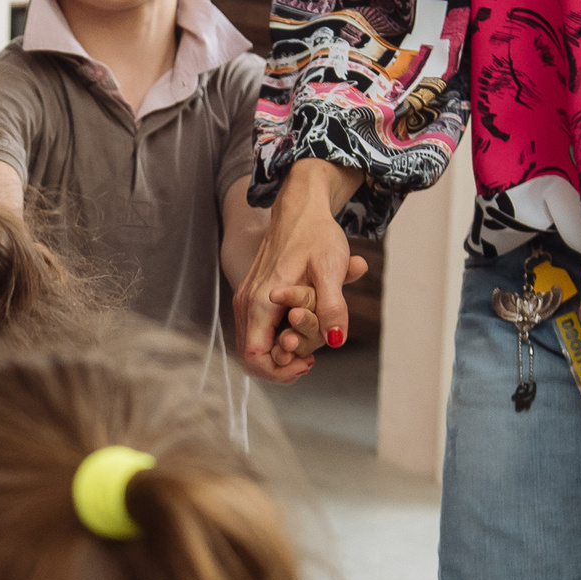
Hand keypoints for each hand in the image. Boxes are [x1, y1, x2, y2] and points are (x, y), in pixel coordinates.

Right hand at [236, 161, 363, 379]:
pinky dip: (279, 338)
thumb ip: (331, 307)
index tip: (308, 364)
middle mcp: (246, 303)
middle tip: (312, 358)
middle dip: (283, 364)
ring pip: (256, 345)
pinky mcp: (253, 297)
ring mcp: (246, 300)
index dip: (279, 371)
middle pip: (253, 357)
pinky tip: (303, 329)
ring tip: (311, 344)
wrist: (300, 208)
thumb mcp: (330, 268)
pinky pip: (260, 331)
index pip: (254, 358)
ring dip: (282, 352)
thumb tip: (334, 340)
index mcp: (260, 301)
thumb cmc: (316, 234)